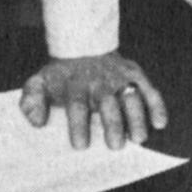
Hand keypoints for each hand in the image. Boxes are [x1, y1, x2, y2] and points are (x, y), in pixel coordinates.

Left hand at [20, 51, 166, 147]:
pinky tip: (159, 123)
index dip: (79, 126)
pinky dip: (157, 105)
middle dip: (113, 125)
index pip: (77, 105)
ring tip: (139, 139)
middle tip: (115, 146)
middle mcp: (98, 81)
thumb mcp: (38, 82)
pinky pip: (150, 89)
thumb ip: (32, 101)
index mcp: (74, 84)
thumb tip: (37, 123)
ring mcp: (119, 77)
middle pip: (108, 104)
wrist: (81, 45)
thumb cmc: (60, 75)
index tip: (81, 146)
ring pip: (131, 98)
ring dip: (137, 118)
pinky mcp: (135, 75)